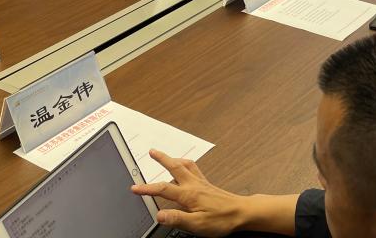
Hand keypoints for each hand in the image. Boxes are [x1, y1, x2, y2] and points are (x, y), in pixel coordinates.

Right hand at [131, 150, 245, 236]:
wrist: (242, 213)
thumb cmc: (222, 219)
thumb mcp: (197, 224)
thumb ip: (177, 218)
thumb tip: (159, 215)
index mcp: (189, 194)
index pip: (163, 189)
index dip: (147, 188)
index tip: (134, 188)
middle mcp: (195, 184)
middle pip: (175, 167)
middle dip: (162, 159)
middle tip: (152, 151)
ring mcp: (202, 183)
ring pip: (186, 165)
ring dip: (174, 159)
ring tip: (166, 156)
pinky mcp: (208, 185)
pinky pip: (195, 169)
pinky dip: (186, 164)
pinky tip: (186, 167)